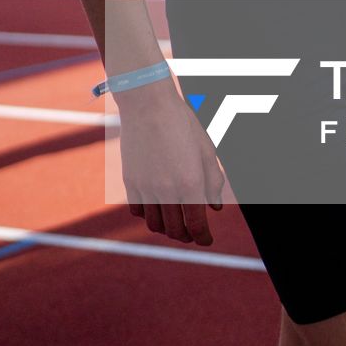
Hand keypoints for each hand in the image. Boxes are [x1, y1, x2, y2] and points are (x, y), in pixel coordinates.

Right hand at [119, 86, 224, 244]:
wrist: (148, 105)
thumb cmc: (182, 123)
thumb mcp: (207, 149)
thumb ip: (214, 181)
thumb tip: (215, 208)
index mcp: (191, 183)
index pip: (197, 226)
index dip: (204, 238)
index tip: (207, 240)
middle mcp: (167, 190)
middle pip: (176, 231)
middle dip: (187, 236)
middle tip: (193, 233)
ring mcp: (146, 188)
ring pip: (155, 225)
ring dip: (167, 229)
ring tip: (175, 224)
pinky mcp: (130, 182)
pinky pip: (138, 211)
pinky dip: (148, 216)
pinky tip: (157, 208)